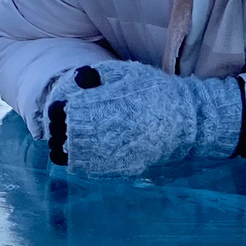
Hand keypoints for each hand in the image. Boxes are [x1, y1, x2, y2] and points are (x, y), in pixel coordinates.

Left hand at [47, 60, 244, 174]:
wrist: (187, 121)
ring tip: (68, 141)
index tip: (59, 108)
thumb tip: (78, 77)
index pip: (68, 112)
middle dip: (59, 130)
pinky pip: (93, 170)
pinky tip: (81, 155)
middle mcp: (107, 132)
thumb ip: (101, 75)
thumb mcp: (130, 75)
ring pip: (76, 156)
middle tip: (59, 126)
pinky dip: (82, 163)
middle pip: (68, 135)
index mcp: (106, 107)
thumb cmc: (156, 92)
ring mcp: (115, 153)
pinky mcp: (123, 168)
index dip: (58, 111)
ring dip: (66, 149)